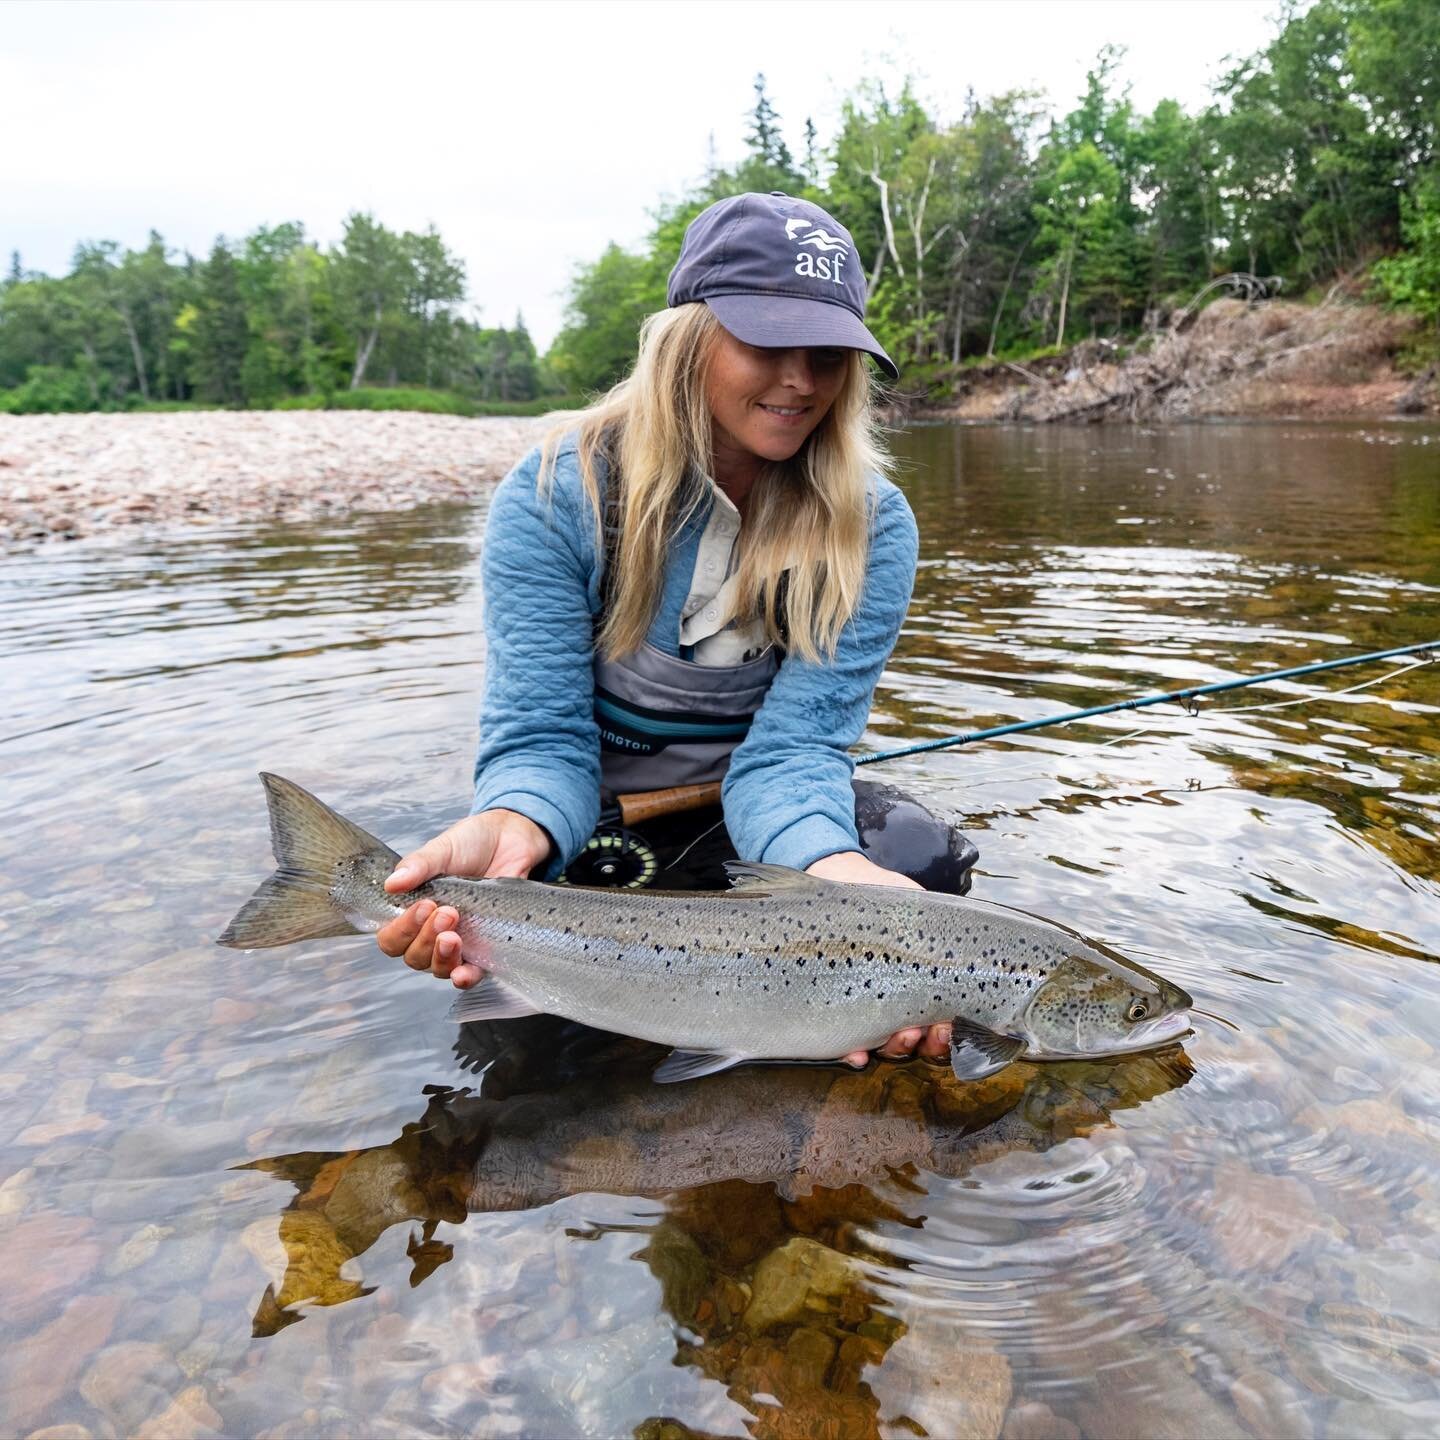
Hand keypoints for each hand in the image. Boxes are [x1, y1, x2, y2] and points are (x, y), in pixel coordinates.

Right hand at [376, 809, 550, 987]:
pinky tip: (462, 973)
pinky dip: (464, 978)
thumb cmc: (470, 844)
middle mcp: (431, 932)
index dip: (401, 931)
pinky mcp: (485, 948)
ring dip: (442, 957)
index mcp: (412, 911)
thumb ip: (418, 866)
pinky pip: (470, 974)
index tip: (423, 906)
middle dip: (426, 939)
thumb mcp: (441, 849)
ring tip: (455, 934)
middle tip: (447, 912)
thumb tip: (391, 884)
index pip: (392, 938)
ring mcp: (459, 942)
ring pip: (438, 969)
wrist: (509, 839)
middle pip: (414, 957)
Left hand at [804, 851, 951, 1067]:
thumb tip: (983, 957)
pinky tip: (858, 1054)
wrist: (843, 882)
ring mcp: (870, 1010)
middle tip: (936, 1030)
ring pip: (890, 1046)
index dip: (956, 1034)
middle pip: (924, 1041)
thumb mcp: (928, 919)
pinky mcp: (837, 1011)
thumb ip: (951, 941)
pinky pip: (846, 1043)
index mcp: (929, 989)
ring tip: (902, 1034)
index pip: (948, 1024)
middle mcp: (902, 1005)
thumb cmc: (893, 904)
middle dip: (933, 1043)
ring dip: (901, 1048)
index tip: (956, 1023)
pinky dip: (854, 1054)